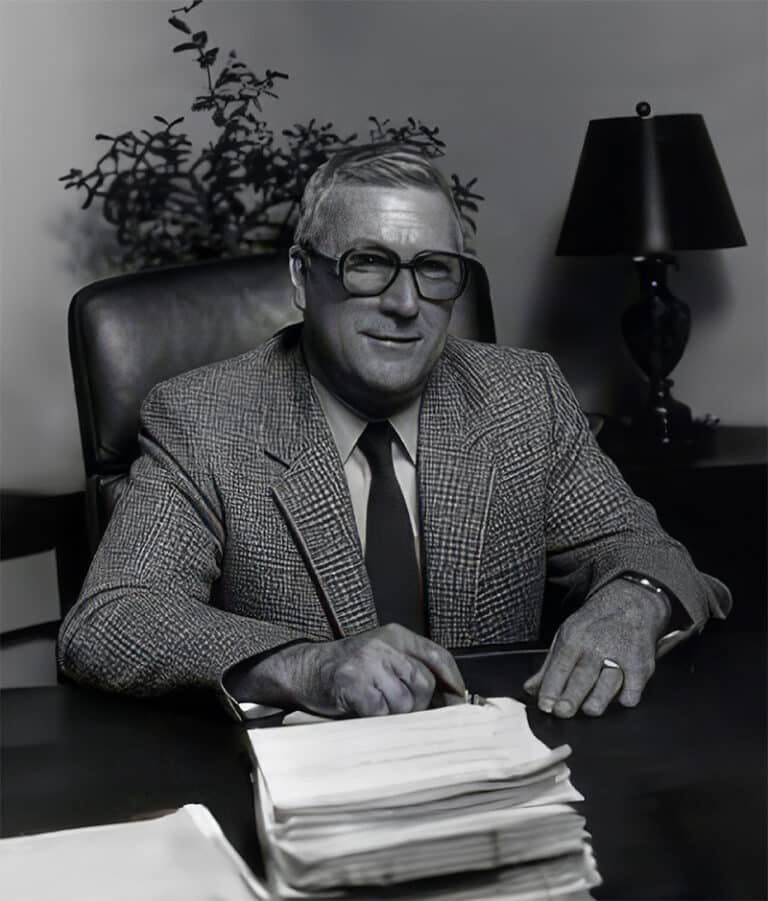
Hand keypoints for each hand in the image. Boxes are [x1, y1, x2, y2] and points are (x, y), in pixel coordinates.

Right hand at [246, 623, 465, 716]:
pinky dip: (376, 720)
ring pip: (404, 702)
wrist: (304, 670)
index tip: (459, 701)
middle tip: (402, 711)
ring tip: (378, 709)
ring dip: (395, 715)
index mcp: (396, 635)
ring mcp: (367, 662)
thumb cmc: (350, 669)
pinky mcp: (353, 683)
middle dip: (419, 705)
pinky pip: (381, 712)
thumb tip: (449, 699)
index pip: (437, 655)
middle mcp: (383, 644)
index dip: (452, 681)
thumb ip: (411, 668)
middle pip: (423, 683)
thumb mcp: (383, 657)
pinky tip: (364, 712)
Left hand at [523, 579, 670, 717]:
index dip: (551, 688)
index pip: (560, 665)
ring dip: (597, 701)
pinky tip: (617, 699)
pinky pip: (633, 689)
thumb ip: (549, 666)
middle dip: (571, 698)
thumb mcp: (566, 635)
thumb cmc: (594, 625)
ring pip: (608, 685)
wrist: (629, 604)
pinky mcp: (641, 665)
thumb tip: (530, 690)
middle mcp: (598, 646)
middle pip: (583, 676)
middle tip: (562, 712)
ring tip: (588, 709)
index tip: (545, 706)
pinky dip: (625, 698)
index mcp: (575, 637)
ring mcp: (621, 656)